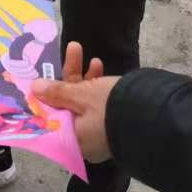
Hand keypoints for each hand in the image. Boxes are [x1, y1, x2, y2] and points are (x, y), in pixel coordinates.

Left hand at [32, 42, 115, 162]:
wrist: (156, 118)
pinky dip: (97, 90)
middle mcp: (83, 142)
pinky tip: (102, 69)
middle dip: (71, 77)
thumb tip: (34, 88)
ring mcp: (99, 136)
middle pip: (67, 106)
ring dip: (86, 79)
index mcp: (70, 140)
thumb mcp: (83, 95)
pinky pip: (98, 108)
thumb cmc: (112, 108)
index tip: (45, 73)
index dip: (46, 94)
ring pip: (84, 104)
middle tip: (75, 49)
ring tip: (94, 59)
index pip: (49, 118)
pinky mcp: (113, 128)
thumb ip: (58, 92)